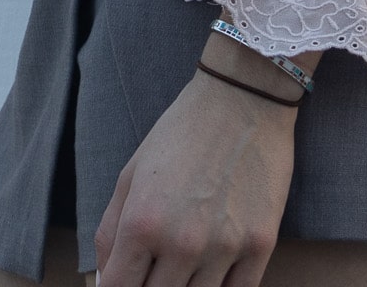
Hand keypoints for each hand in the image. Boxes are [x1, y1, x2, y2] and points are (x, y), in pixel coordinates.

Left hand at [93, 58, 297, 286]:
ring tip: (183, 265)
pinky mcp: (261, 246)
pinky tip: (213, 273)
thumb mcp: (132, 172)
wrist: (242, 99)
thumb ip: (110, 231)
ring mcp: (224, 248)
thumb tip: (105, 281)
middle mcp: (181, 242)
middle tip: (155, 268)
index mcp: (142, 222)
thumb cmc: (181, 132)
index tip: (124, 283)